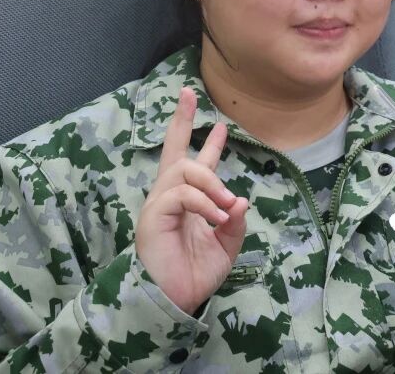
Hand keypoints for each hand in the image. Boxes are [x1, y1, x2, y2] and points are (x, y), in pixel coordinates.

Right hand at [136, 87, 248, 315]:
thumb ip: (234, 221)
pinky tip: (217, 219)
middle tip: (189, 94)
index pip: (189, 160)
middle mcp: (169, 196)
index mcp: (187, 201)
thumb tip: (240, 198)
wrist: (174, 300)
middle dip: (182, 120)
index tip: (208, 111)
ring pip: (186, 170)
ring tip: (226, 206)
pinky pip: (183, 195)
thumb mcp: (225, 245)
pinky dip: (205, 204)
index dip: (197, 135)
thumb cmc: (194, 273)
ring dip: (212, 184)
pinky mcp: (154, 217)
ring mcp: (159, 205)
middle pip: (174, 151)